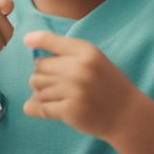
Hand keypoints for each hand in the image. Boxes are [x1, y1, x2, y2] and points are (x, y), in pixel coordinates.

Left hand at [23, 31, 140, 139]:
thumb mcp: (95, 60)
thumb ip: (68, 53)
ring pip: (37, 87)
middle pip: (39, 67)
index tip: (27, 40)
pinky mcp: (69, 110)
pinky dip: (36, 108)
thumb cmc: (108, 84)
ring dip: (41, 93)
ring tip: (56, 97)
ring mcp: (74, 89)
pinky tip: (42, 108)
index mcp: (86, 52)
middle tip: (54, 84)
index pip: (51, 41)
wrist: (126, 114)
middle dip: (42, 75)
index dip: (36, 39)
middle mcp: (79, 68)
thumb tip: (31, 49)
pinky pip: (40, 107)